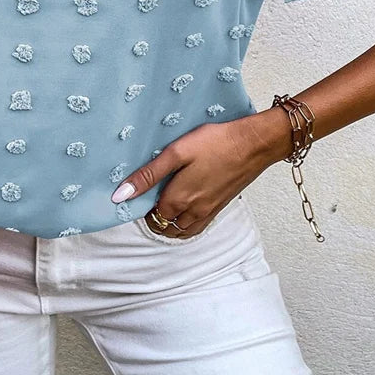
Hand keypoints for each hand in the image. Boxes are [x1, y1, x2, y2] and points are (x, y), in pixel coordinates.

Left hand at [110, 108, 292, 237]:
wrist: (254, 144)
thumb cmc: (216, 143)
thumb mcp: (176, 153)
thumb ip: (148, 175)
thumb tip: (121, 195)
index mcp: (178, 199)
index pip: (151, 215)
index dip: (142, 206)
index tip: (140, 193)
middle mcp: (193, 212)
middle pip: (166, 226)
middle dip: (155, 217)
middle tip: (150, 198)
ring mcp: (209, 211)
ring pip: (183, 230)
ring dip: (170, 223)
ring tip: (164, 205)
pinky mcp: (221, 207)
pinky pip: (198, 226)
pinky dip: (187, 224)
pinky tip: (186, 209)